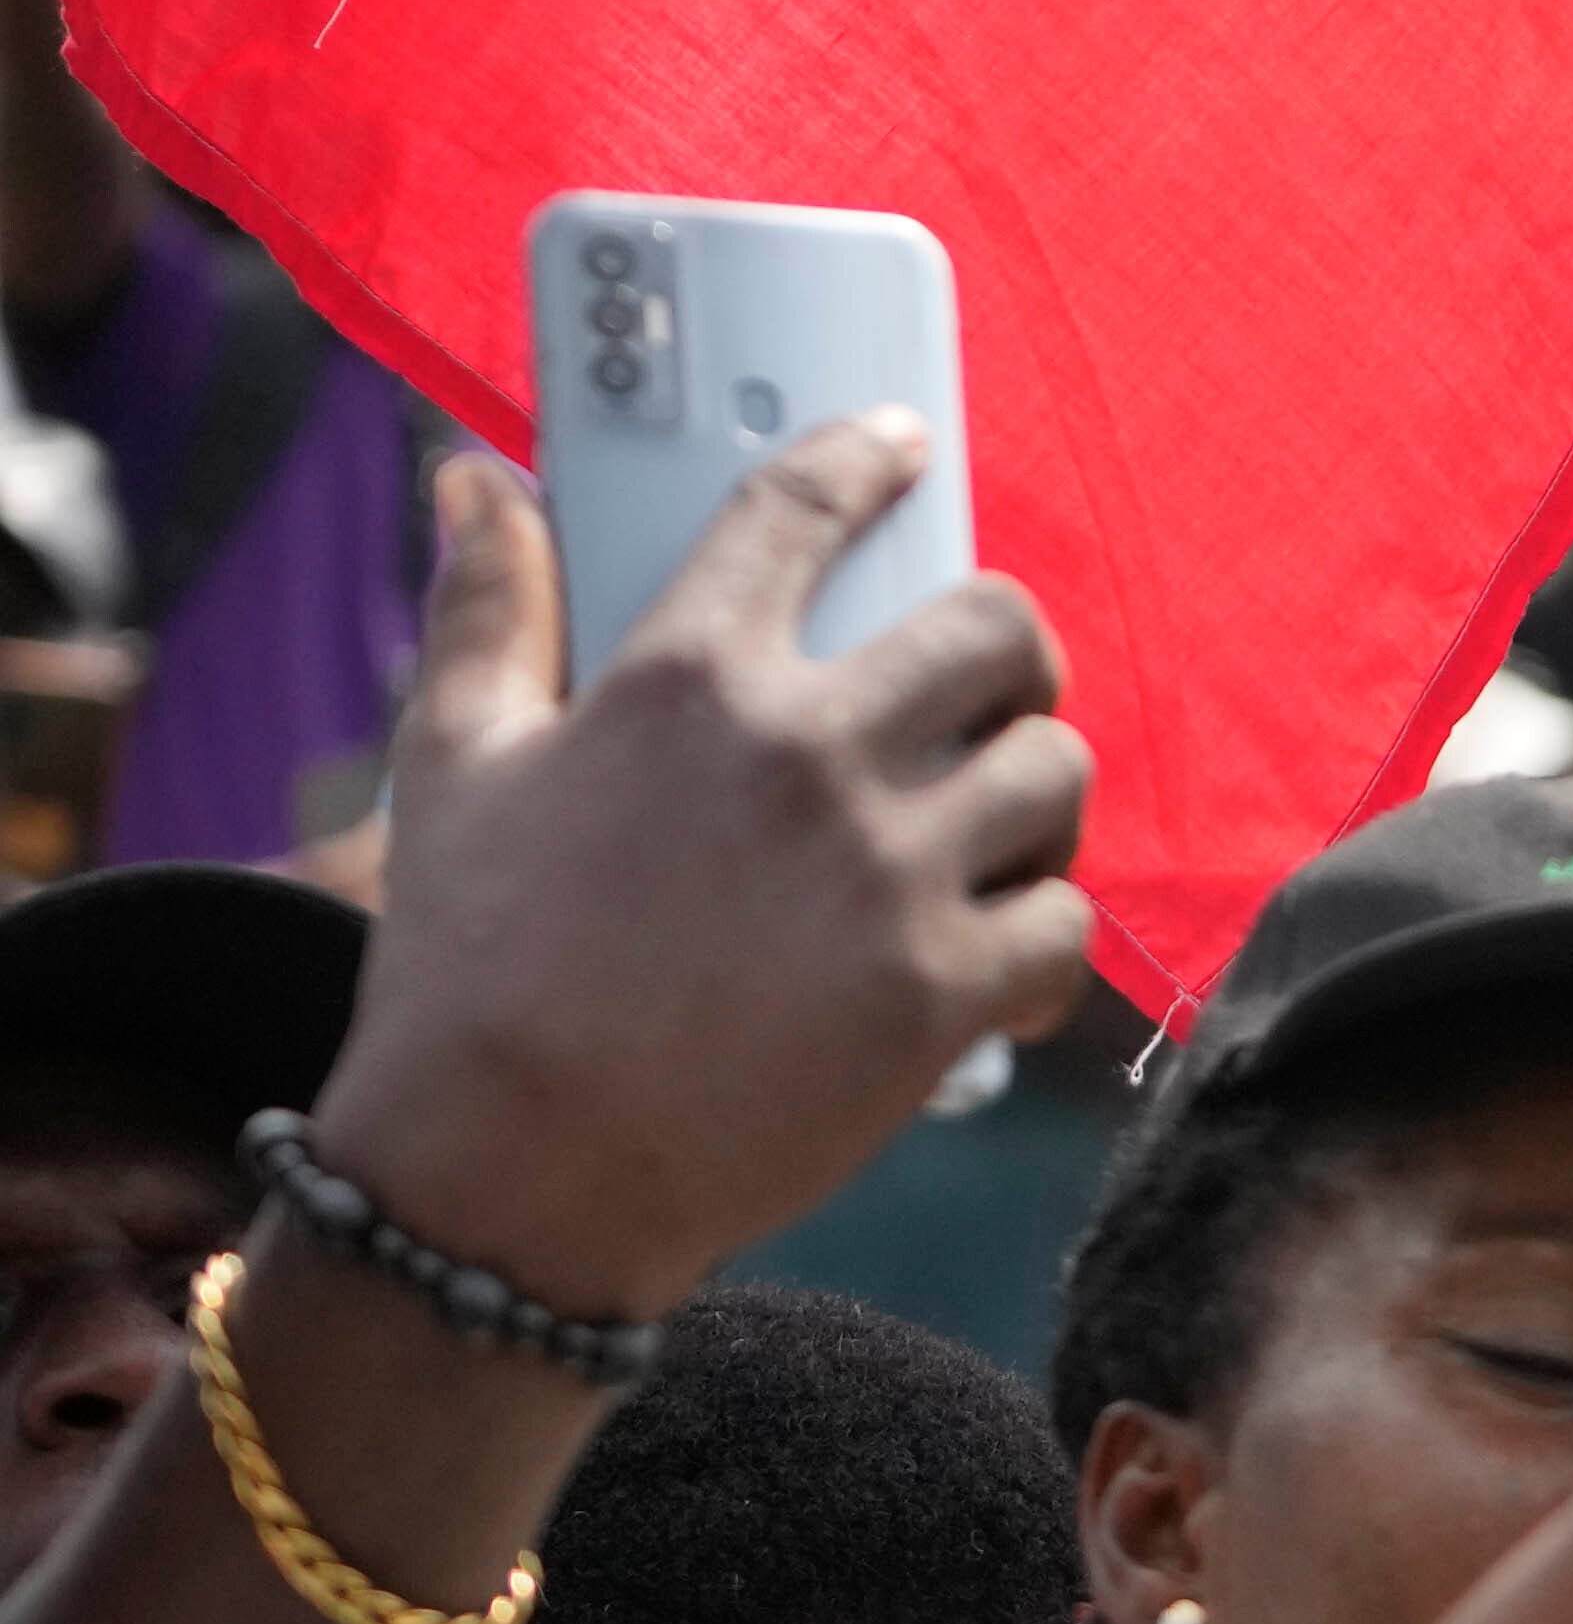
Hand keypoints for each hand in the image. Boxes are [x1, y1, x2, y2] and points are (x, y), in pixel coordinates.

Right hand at [299, 433, 1091, 1318]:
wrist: (505, 1176)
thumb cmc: (469, 970)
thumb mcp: (453, 766)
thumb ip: (487, 609)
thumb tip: (474, 480)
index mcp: (686, 679)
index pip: (804, 512)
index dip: (867, 459)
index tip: (903, 446)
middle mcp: (807, 752)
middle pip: (999, 627)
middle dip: (1006, 653)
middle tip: (980, 696)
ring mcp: (888, 870)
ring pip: (1059, 769)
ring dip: (1036, 796)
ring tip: (982, 836)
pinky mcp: (943, 988)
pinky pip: (1067, 921)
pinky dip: (1041, 935)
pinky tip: (990, 954)